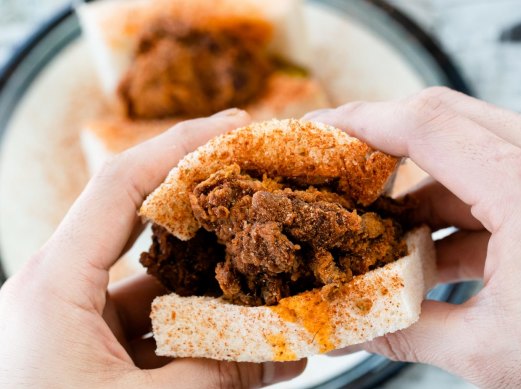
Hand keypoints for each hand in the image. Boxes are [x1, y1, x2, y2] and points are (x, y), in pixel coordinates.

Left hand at [0, 109, 304, 387]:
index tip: (233, 126)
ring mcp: (81, 326)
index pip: (122, 185)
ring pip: (161, 287)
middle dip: (211, 215)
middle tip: (265, 198)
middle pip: (146, 229)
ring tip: (277, 285)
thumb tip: (288, 349)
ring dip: (218, 287)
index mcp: (52, 287)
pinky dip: (204, 330)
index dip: (180, 145)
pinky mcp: (97, 355)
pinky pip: (159, 327)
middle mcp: (62, 294)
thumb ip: (220, 372)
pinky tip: (253, 342)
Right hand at [305, 88, 520, 387]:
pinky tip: (430, 247)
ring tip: (383, 230)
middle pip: (445, 118)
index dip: (362, 121)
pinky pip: (496, 173)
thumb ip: (404, 330)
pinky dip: (455, 203)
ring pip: (469, 145)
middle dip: (382, 143)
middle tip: (340, 167)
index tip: (320, 128)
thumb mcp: (492, 352)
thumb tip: (345, 327)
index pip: (427, 127)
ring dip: (419, 185)